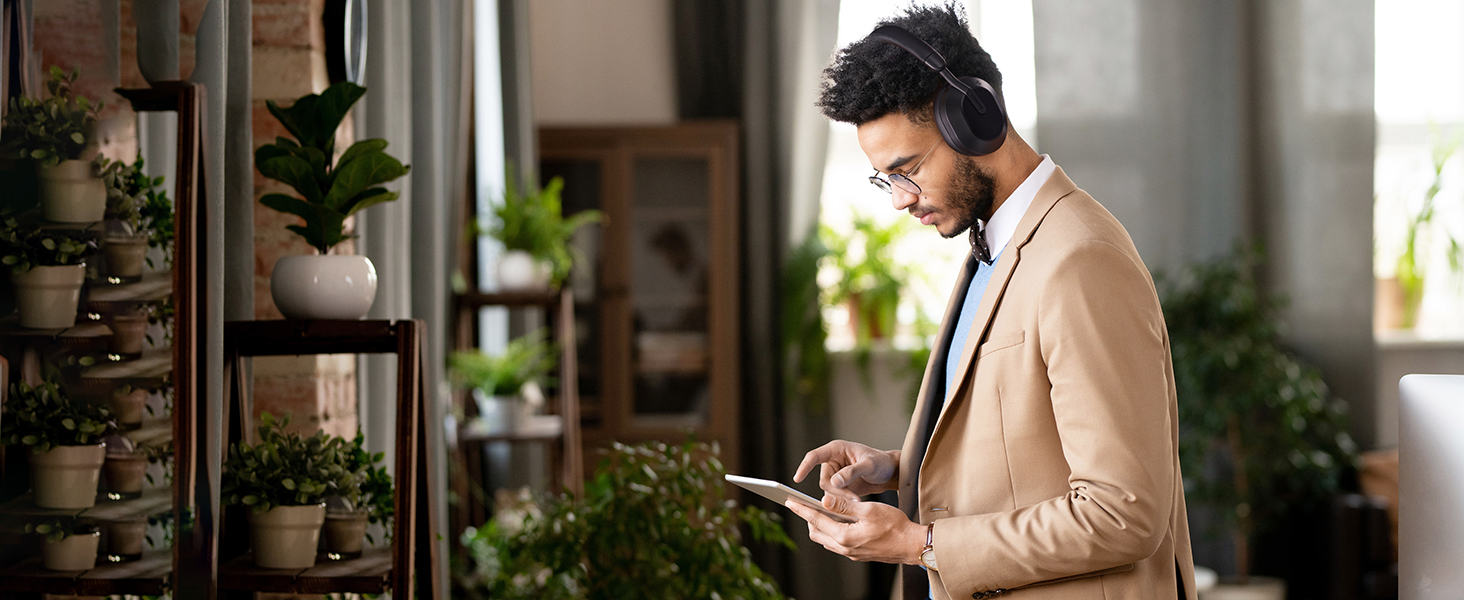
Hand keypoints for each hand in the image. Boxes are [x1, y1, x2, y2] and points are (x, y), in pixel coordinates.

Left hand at [784, 494, 924, 563]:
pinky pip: (837, 543)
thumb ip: (844, 506)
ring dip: (821, 525)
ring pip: (826, 539)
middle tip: (804, 504)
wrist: (911, 545)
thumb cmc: (895, 526)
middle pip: (817, 532)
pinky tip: (839, 520)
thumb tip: (824, 500)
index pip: (816, 520)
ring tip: (821, 510)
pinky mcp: (858, 554)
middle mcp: (845, 548)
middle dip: (808, 518)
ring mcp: (851, 553)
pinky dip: (832, 531)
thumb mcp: (868, 509)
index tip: (790, 502)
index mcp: (845, 536)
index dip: (801, 509)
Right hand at [794, 440, 897, 500]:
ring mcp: (835, 475)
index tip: (797, 478)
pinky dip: (843, 503)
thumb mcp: (869, 464)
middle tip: (853, 498)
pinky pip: (835, 497)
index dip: (804, 467)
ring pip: (829, 492)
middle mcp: (833, 462)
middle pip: (823, 480)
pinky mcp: (840, 487)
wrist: (890, 473)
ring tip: (857, 500)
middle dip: (836, 491)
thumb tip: (835, 481)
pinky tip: (855, 504)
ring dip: (841, 499)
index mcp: (836, 450)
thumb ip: (852, 472)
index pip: (814, 456)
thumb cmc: (881, 462)